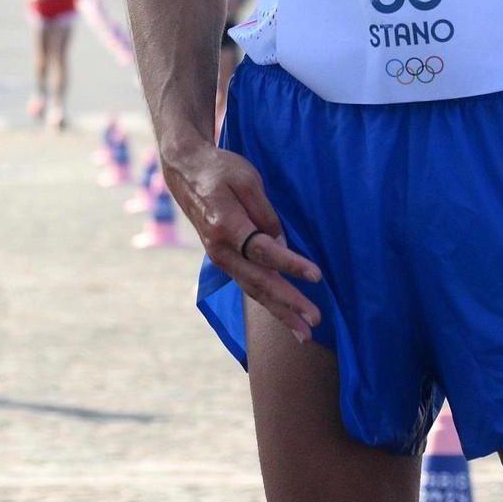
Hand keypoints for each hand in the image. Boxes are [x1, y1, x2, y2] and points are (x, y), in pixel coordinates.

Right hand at [165, 144, 322, 341]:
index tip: (317, 276)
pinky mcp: (223, 259)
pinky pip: (248, 284)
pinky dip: (267, 302)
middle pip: (259, 281)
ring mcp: (219, 257)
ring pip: (253, 290)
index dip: (291, 265)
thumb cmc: (221, 170)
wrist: (185, 169)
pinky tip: (284, 314)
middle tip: (314, 321)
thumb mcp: (248, 181)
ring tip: (302, 332)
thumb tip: (281, 246)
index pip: (264, 251)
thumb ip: (266, 214)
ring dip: (279, 312)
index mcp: (226, 226)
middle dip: (288, 303)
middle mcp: (220, 249)